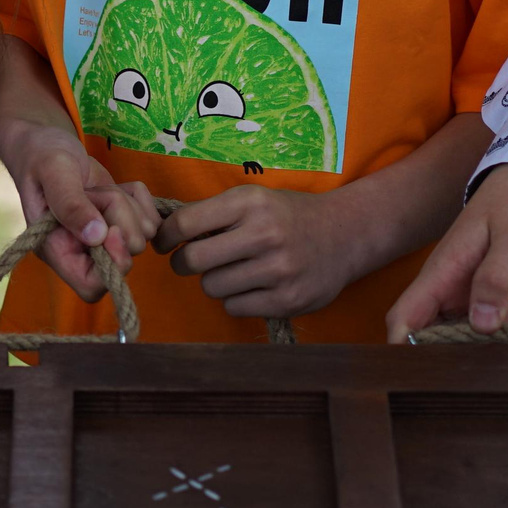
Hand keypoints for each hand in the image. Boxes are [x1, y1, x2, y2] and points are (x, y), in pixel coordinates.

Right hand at [4, 124, 158, 301]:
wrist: (47, 141)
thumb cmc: (41, 156)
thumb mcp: (52, 173)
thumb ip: (70, 204)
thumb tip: (97, 237)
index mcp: (57, 250)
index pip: (91, 287)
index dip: (110, 263)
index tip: (110, 230)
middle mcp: (82, 251)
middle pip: (125, 258)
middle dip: (120, 220)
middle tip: (94, 195)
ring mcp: (107, 238)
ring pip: (142, 235)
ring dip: (126, 204)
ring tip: (96, 189)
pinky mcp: (124, 221)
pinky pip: (152, 218)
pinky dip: (139, 197)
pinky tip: (115, 186)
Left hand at [155, 184, 360, 321]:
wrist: (345, 234)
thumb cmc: (287, 216)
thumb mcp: (254, 199)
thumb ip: (213, 213)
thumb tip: (165, 233)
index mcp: (250, 203)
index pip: (186, 222)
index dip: (165, 236)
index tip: (162, 243)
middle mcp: (264, 234)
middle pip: (192, 260)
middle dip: (183, 263)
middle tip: (189, 261)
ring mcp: (278, 270)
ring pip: (212, 287)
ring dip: (214, 282)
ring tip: (233, 271)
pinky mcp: (287, 300)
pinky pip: (234, 308)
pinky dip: (236, 300)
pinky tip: (253, 286)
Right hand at [385, 163, 507, 340]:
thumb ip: (495, 281)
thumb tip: (480, 327)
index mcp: (441, 271)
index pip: (404, 319)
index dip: (404, 350)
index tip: (426, 375)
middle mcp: (447, 286)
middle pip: (435, 336)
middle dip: (468, 348)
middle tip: (507, 335)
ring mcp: (465, 291)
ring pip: (468, 332)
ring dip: (497, 334)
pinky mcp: (485, 293)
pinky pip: (490, 322)